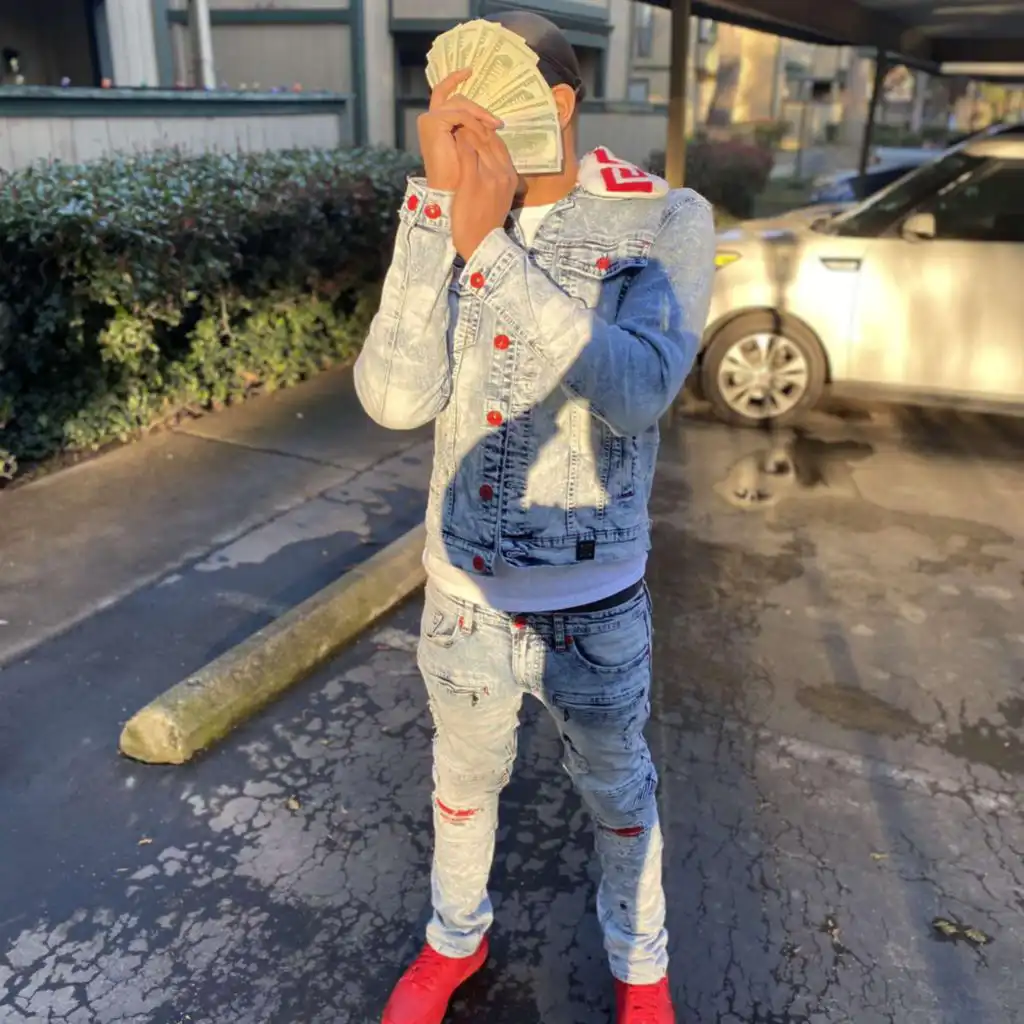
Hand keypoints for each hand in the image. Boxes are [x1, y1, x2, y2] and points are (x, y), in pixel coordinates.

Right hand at [417, 70, 501, 191]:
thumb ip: (477, 132)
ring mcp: (430, 120)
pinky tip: (485, 132)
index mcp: (439, 124)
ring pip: (459, 104)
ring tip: (495, 127)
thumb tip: (493, 121)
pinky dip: (473, 122)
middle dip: (479, 108)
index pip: (447, 94)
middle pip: (457, 99)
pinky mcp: (432, 123)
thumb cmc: (462, 179)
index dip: (455, 79)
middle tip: (498, 123)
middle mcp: (431, 119)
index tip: (470, 71)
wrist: (451, 196)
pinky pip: (459, 115)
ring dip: (480, 116)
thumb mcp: (473, 149)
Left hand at [451, 130, 517, 261]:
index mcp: (510, 176)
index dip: (486, 131)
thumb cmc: (487, 222)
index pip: (500, 144)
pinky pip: (465, 150)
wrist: (481, 242)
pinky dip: (457, 139)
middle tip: (460, 118)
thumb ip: (498, 178)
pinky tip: (449, 136)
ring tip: (454, 123)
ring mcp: (488, 175)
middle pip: (490, 138)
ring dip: (465, 128)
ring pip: (478, 139)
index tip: (473, 127)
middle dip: (475, 125)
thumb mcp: (501, 197)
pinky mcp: (472, 179)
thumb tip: (488, 163)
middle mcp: (503, 172)